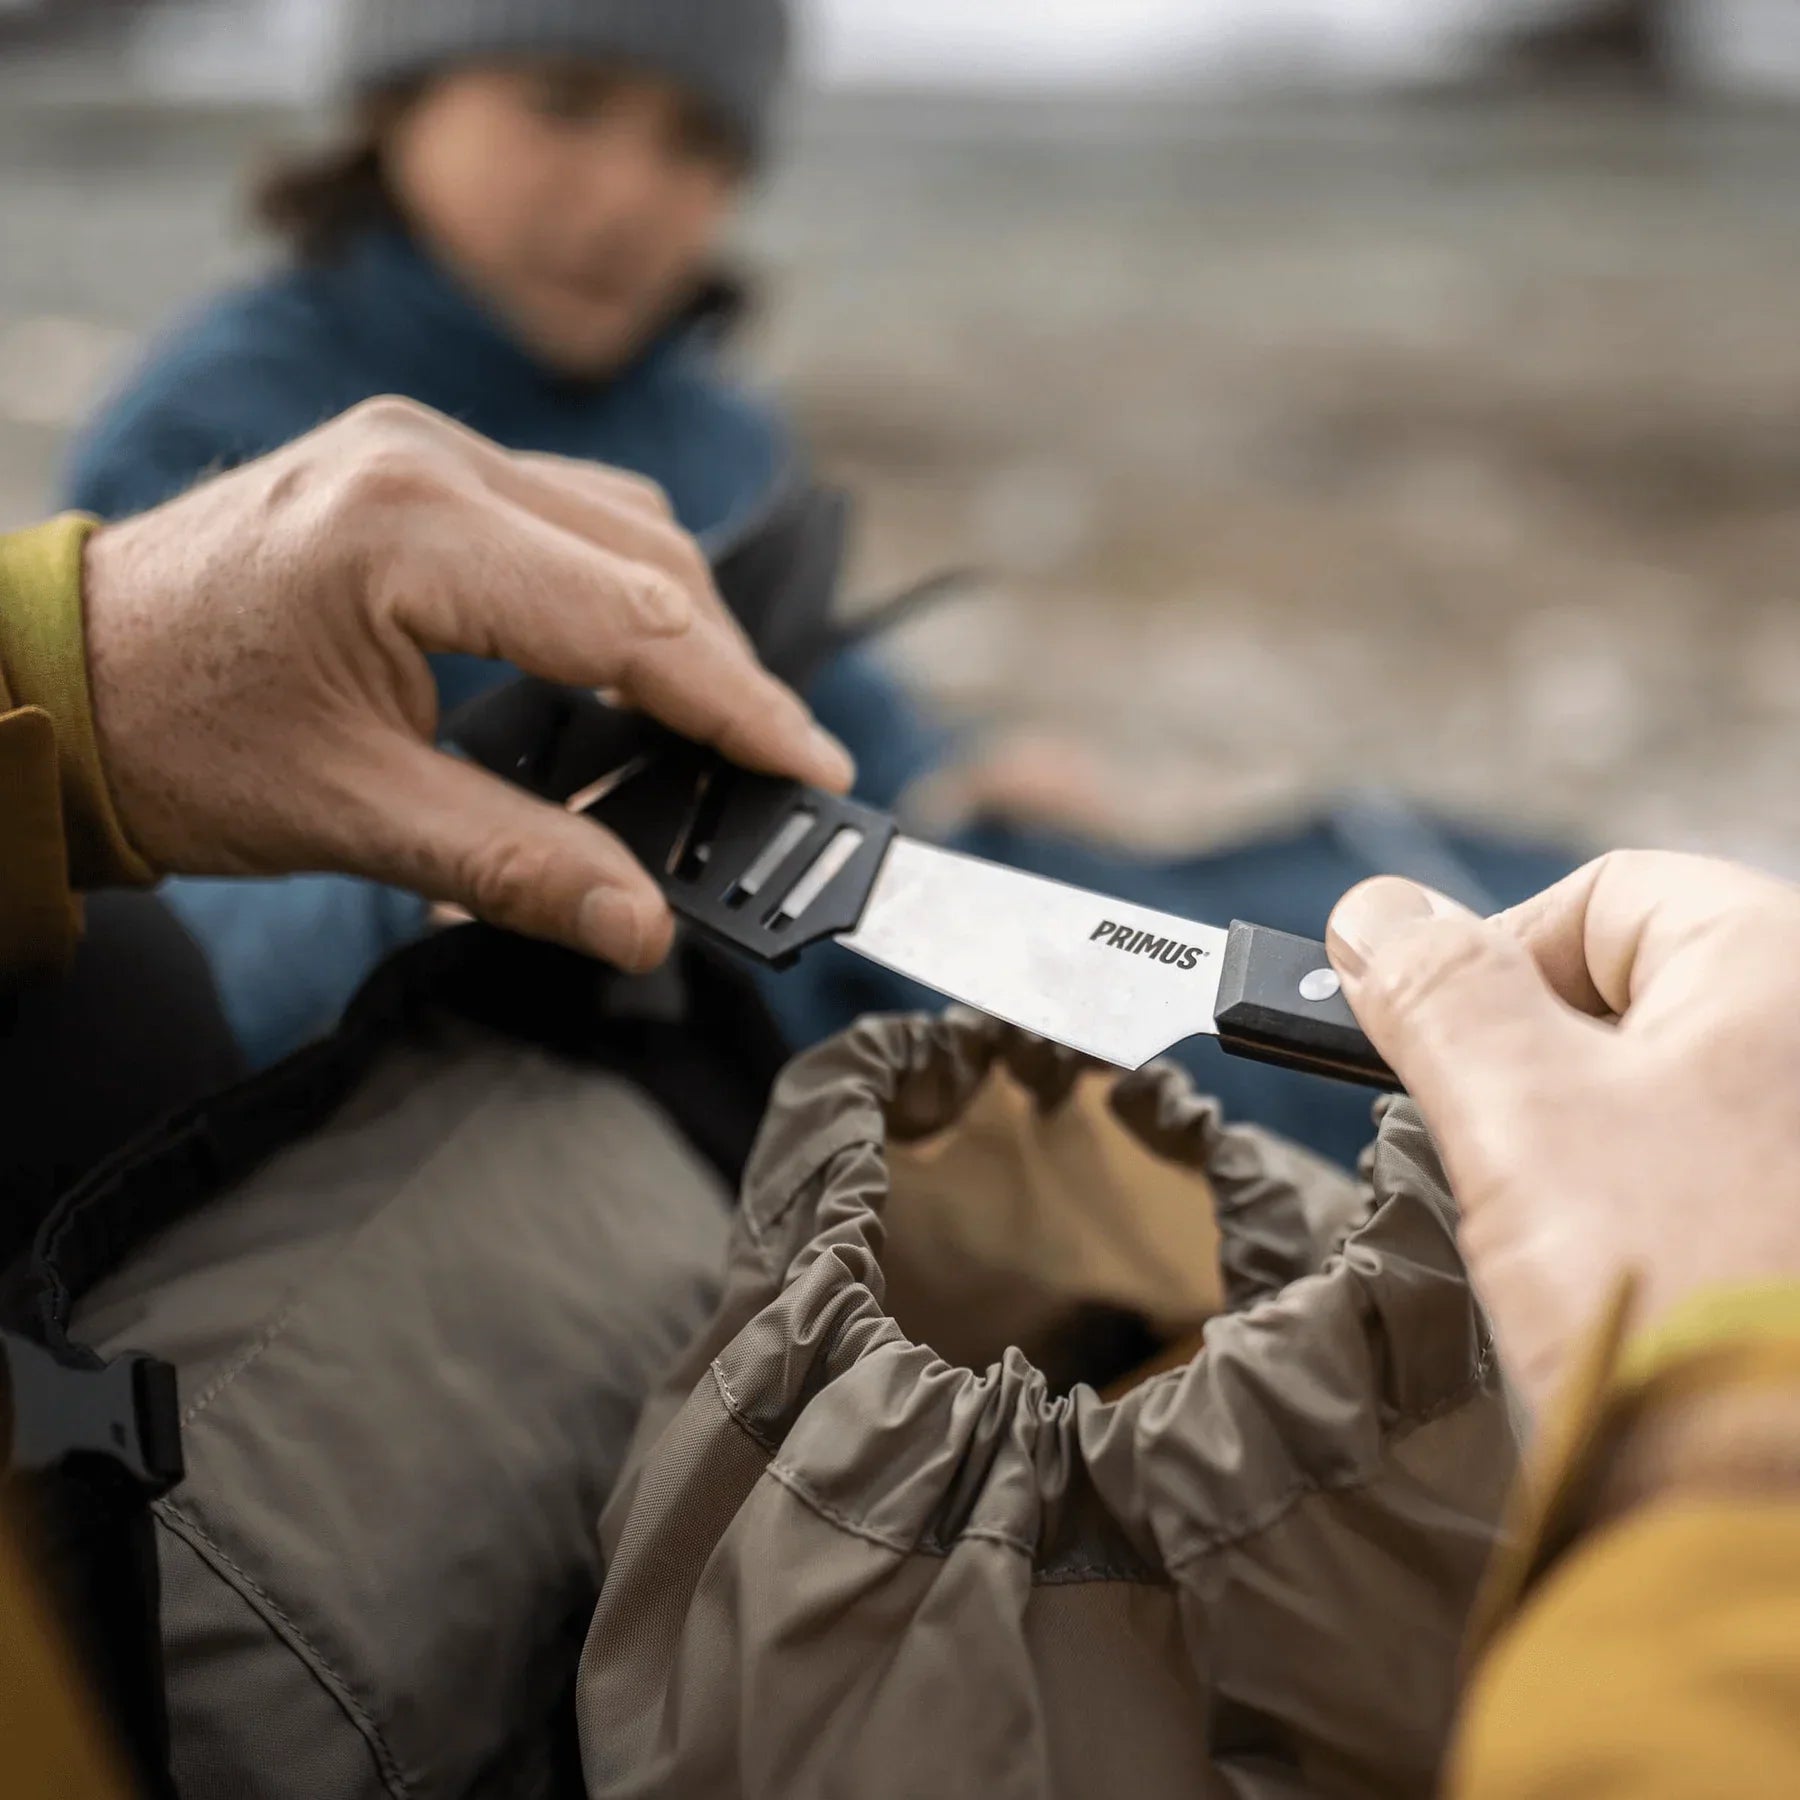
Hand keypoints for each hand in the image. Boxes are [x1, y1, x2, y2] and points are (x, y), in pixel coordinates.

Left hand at [82, 398, 852, 971]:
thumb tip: (644, 925)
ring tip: (713, 727)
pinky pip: (566, 511)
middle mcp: (426, 457)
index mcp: (408, 532)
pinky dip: (620, 587)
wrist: (61, 676)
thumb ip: (516, 866)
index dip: (738, 704)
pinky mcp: (413, 465)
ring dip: (679, 622)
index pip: (632, 617)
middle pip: (646, 555)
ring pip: (618, 522)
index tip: (812, 766)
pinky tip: (630, 660)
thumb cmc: (178, 741)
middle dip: (723, 668)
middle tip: (768, 771)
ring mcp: (419, 447)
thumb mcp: (353, 817)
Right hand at [1326, 851, 1799, 1414]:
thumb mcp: (1518, 1115)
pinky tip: (1627, 1269)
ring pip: (1665, 1086)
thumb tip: (1371, 909)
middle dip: (1538, 1063)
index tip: (1431, 1047)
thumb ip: (1439, 991)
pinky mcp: (1796, 1217)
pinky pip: (1708, 1162)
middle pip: (1635, 992)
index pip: (1601, 900)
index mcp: (1779, 963)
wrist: (1776, 1516)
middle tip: (1499, 1153)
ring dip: (1585, 1138)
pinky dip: (1645, 1197)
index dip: (1493, 960)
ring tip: (1568, 1232)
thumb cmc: (1672, 1297)